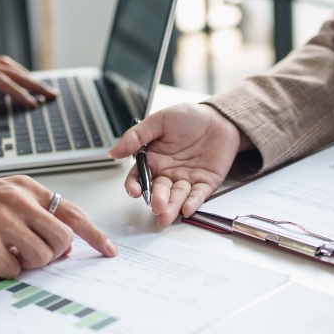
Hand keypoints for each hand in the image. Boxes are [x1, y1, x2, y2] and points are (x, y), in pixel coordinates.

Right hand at [0, 176, 117, 278]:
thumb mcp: (8, 199)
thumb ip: (38, 215)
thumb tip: (67, 244)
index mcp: (28, 189)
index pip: (73, 212)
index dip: (95, 234)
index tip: (109, 250)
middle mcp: (18, 200)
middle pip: (62, 239)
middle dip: (52, 255)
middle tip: (31, 254)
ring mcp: (2, 218)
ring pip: (41, 256)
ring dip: (26, 263)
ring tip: (6, 253)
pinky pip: (12, 268)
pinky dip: (3, 270)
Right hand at [108, 103, 251, 226]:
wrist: (219, 117)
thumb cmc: (189, 117)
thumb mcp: (159, 121)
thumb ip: (136, 136)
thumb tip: (114, 151)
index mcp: (154, 160)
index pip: (139, 178)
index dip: (135, 186)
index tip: (135, 191)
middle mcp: (168, 173)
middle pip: (159, 191)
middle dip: (157, 200)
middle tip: (157, 206)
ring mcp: (187, 179)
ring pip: (177, 196)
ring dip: (172, 207)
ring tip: (166, 215)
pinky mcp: (206, 183)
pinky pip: (198, 195)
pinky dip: (193, 202)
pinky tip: (187, 209)